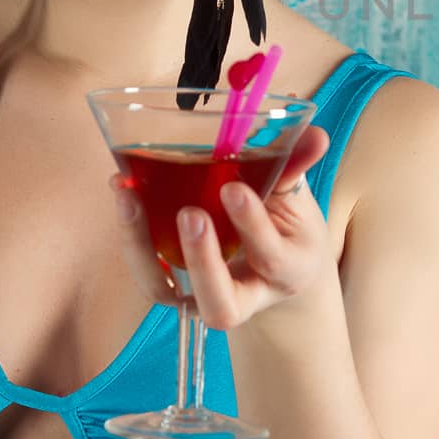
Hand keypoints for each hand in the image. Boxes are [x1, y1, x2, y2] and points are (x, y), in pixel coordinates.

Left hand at [109, 125, 331, 329]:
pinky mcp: (173, 286)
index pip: (269, 256)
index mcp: (286, 271)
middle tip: (190, 213)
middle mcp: (244, 296)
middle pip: (220, 303)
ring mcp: (201, 295)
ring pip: (166, 293)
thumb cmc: (285, 227)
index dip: (251, 224)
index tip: (233, 189)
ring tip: (129, 196)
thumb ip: (297, 167)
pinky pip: (147, 271)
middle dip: (202, 260)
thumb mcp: (297, 199)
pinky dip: (130, 234)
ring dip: (141, 247)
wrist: (274, 267)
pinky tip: (123, 189)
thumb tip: (314, 135)